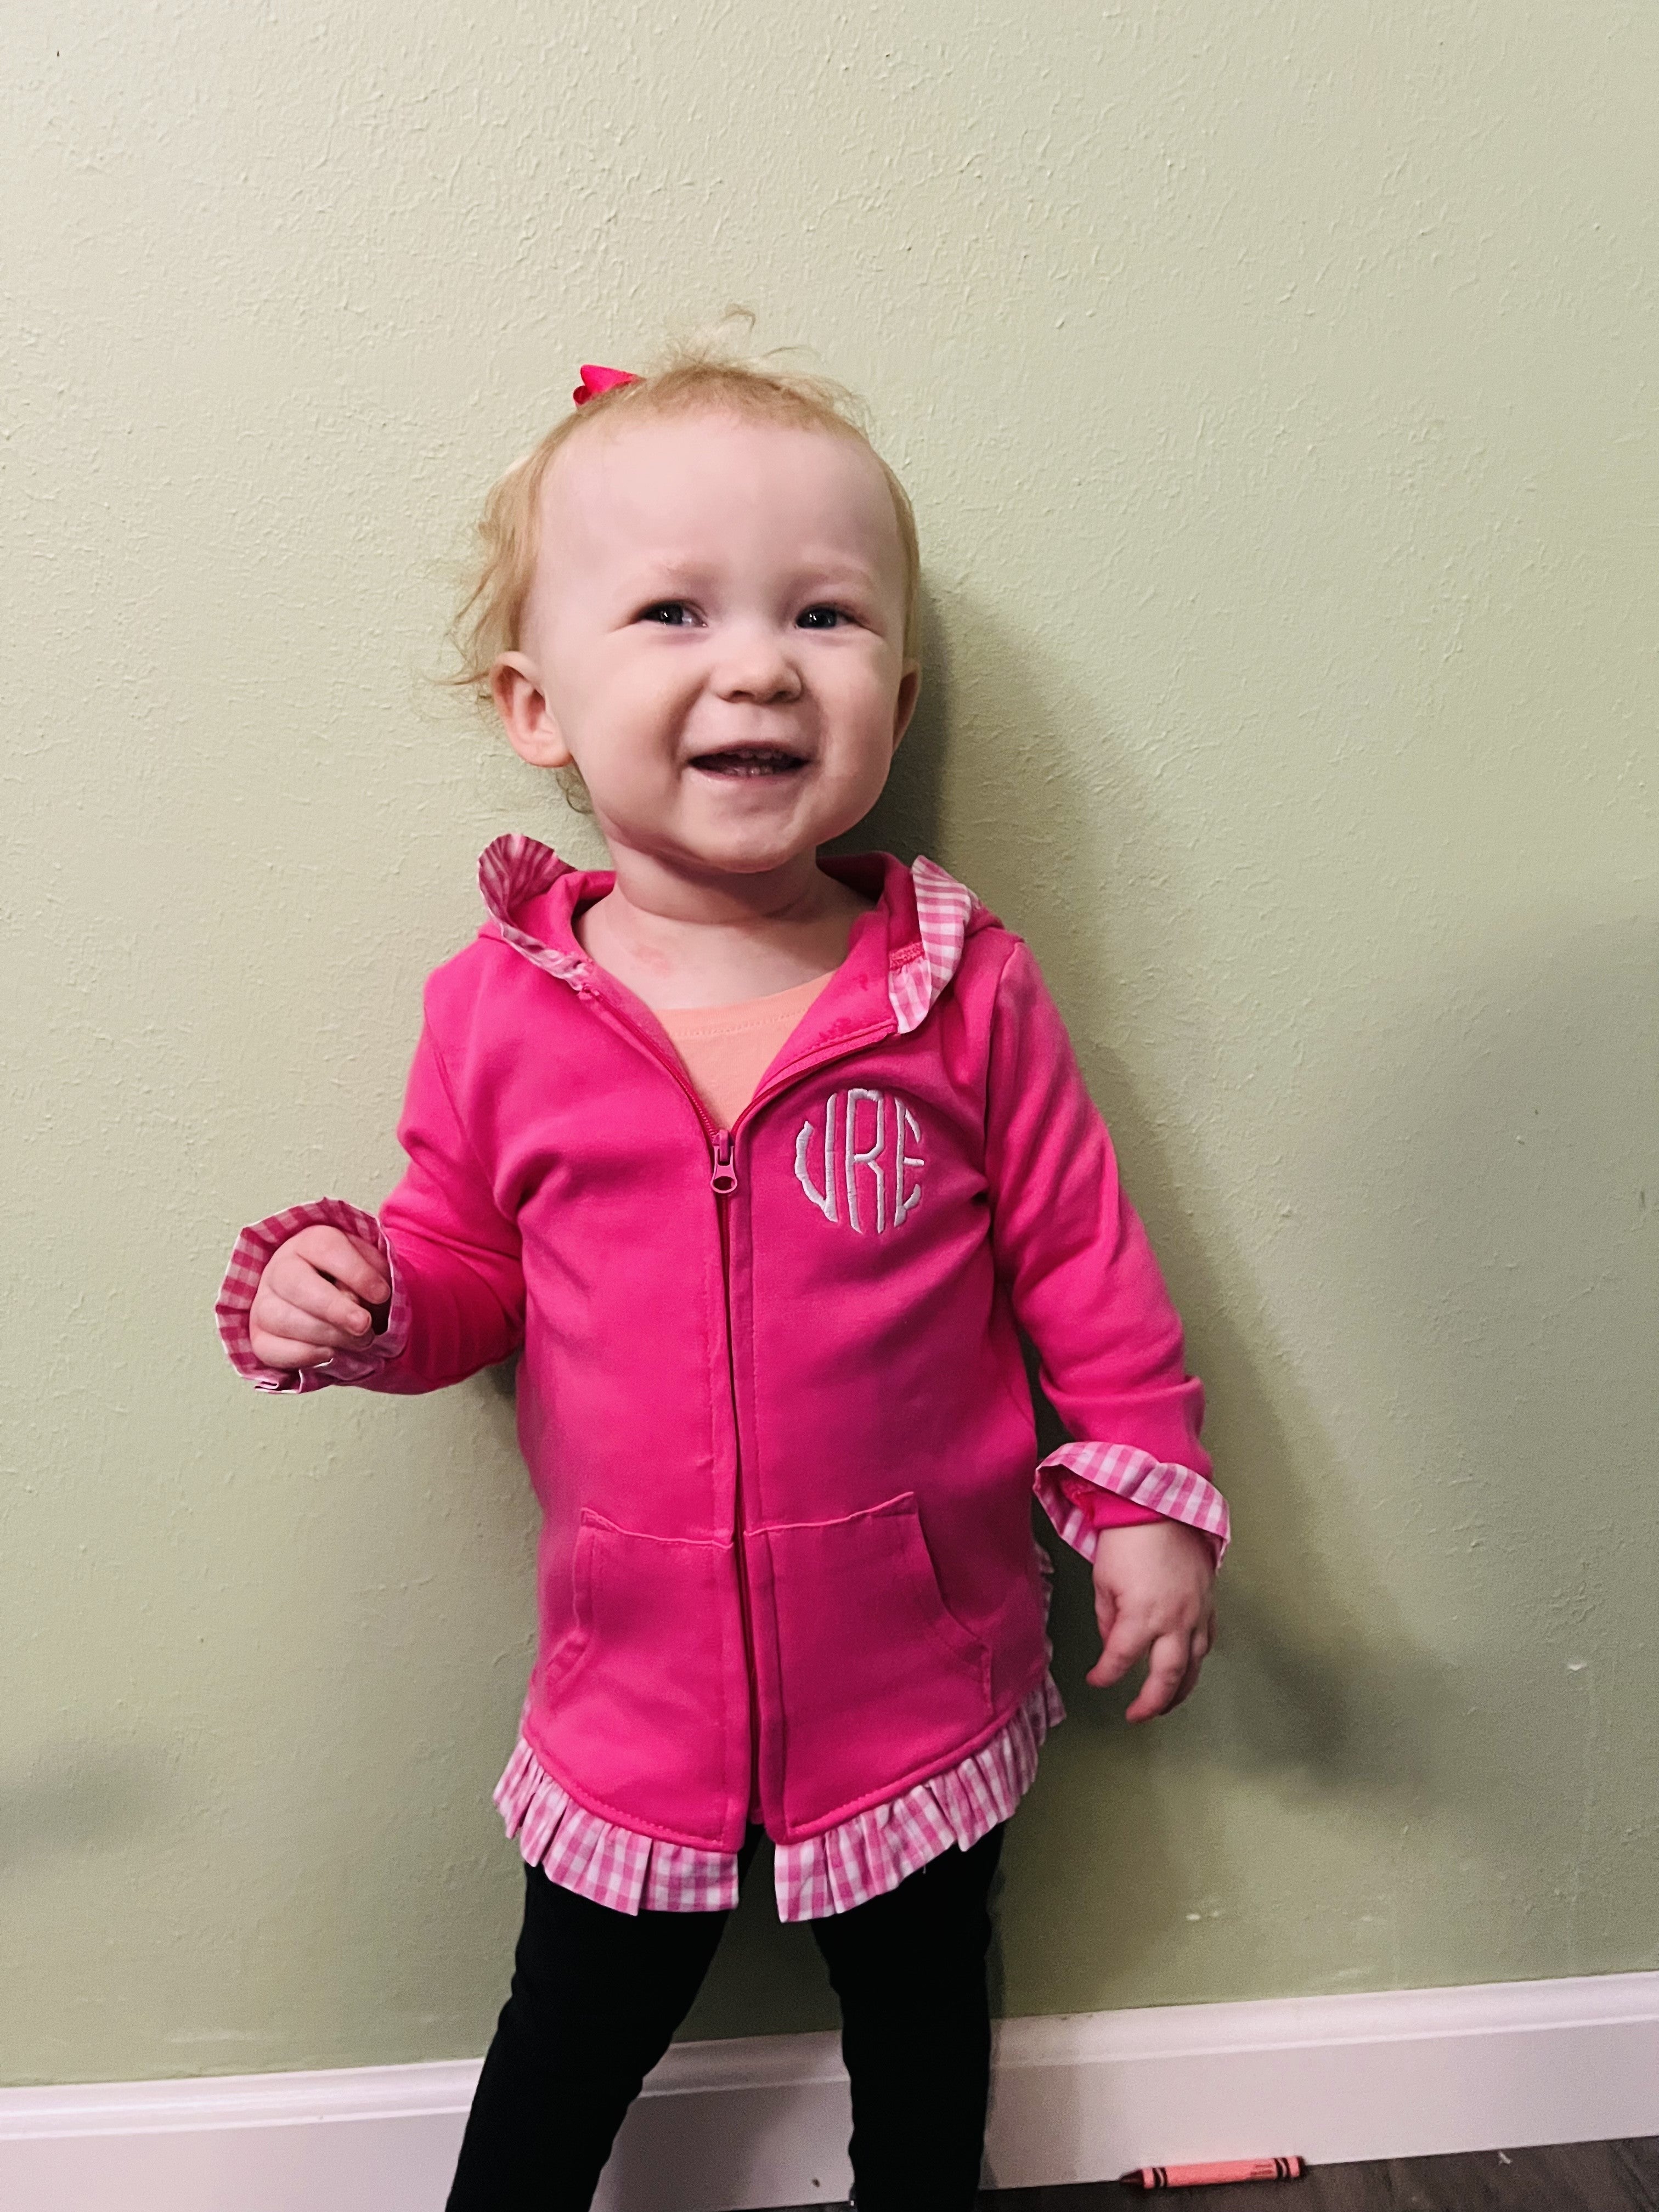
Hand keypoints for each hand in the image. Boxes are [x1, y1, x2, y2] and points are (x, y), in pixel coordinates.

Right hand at [247, 1227, 389, 1370]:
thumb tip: (370, 1296)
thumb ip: (375, 1275)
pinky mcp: (259, 1335)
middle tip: (364, 1325)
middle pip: (294, 1283)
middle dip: (333, 1308)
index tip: (382, 1295)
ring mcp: (264, 1302)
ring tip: (358, 1342)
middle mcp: (280, 1268)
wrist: (339, 1308)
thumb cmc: (356, 1283)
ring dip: (323, 1335)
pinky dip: (301, 1355)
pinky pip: (268, 1348)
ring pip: (278, 1318)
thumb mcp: (374, 1269)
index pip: (325, 1247)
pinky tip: (329, 1354)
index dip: (355, 1272)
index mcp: (310, 1242)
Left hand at [1085, 1519, 1216, 1721]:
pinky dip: (1198, 1658)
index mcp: (1142, 1616)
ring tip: (1165, 1705)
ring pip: (1194, 1665)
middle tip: (1136, 1715)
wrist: (1159, 1506)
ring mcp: (1197, 1613)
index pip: (1120, 1660)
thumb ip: (1108, 1619)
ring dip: (1180, 1690)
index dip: (1105, 1675)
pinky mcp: (1208, 1602)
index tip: (1095, 1680)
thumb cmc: (1126, 1540)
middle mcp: (1174, 1621)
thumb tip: (1114, 1644)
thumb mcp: (1103, 1582)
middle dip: (1151, 1703)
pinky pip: (1207, 1639)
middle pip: (1167, 1678)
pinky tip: (1189, 1665)